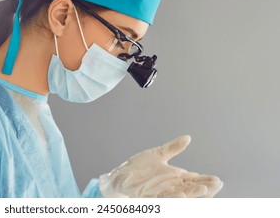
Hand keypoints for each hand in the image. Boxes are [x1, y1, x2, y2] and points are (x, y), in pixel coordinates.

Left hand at [98, 135, 222, 197]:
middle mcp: (169, 187)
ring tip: (203, 189)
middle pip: (190, 189)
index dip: (206, 180)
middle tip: (216, 184)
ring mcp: (159, 193)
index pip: (193, 180)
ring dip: (191, 193)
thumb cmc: (138, 168)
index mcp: (174, 178)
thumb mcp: (158, 155)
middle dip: (203, 188)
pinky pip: (161, 199)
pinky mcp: (147, 197)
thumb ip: (173, 148)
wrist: (119, 176)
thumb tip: (188, 137)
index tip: (218, 179)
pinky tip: (181, 193)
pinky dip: (172, 197)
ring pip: (178, 195)